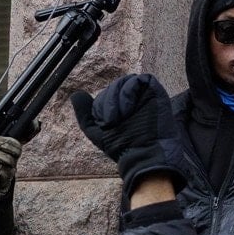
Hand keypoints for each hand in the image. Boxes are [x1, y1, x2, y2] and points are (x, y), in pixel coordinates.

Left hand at [71, 74, 185, 197]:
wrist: (142, 154)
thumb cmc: (122, 147)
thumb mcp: (96, 131)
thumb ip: (85, 114)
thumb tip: (77, 94)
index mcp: (122, 106)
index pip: (109, 92)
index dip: (103, 104)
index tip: (106, 122)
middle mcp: (135, 99)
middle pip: (116, 85)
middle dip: (109, 101)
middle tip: (112, 120)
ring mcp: (146, 96)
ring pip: (127, 81)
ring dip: (117, 96)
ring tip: (120, 115)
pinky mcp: (156, 94)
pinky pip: (142, 79)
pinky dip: (129, 90)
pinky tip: (128, 108)